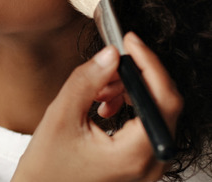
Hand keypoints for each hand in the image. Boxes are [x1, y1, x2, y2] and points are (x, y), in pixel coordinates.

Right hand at [11, 33, 182, 181]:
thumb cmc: (47, 168)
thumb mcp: (62, 116)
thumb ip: (88, 80)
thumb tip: (111, 54)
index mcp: (135, 155)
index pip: (163, 99)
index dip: (150, 64)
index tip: (131, 42)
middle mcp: (151, 164)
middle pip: (163, 105)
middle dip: (135, 77)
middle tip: (107, 65)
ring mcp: (149, 167)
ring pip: (154, 113)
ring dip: (129, 92)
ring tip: (98, 91)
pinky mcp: (141, 165)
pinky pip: (146, 127)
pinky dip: (129, 108)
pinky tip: (103, 106)